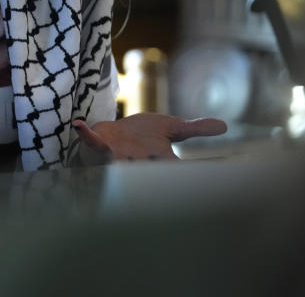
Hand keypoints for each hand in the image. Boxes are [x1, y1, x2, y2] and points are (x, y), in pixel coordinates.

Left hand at [72, 113, 226, 164]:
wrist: (111, 133)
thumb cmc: (139, 135)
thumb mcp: (170, 127)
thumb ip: (194, 129)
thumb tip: (224, 125)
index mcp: (160, 162)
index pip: (182, 170)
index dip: (199, 171)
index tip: (218, 168)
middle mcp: (140, 165)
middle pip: (150, 176)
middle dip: (154, 179)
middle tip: (163, 178)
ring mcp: (118, 157)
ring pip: (120, 166)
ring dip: (118, 164)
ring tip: (117, 160)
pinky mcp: (100, 147)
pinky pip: (91, 142)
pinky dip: (85, 134)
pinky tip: (79, 125)